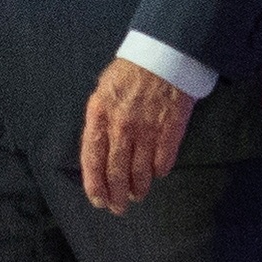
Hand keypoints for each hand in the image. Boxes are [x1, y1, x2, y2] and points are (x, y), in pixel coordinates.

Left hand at [78, 59, 195, 212]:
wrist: (164, 53)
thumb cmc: (130, 72)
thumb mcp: (103, 91)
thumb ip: (99, 121)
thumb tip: (96, 151)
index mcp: (99, 115)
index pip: (92, 159)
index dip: (94, 185)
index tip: (97, 200)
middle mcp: (120, 126)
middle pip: (116, 172)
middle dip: (116, 195)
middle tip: (119, 207)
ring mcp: (146, 129)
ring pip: (140, 172)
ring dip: (138, 188)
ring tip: (137, 194)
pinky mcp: (170, 129)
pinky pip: (163, 161)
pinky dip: (159, 172)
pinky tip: (156, 174)